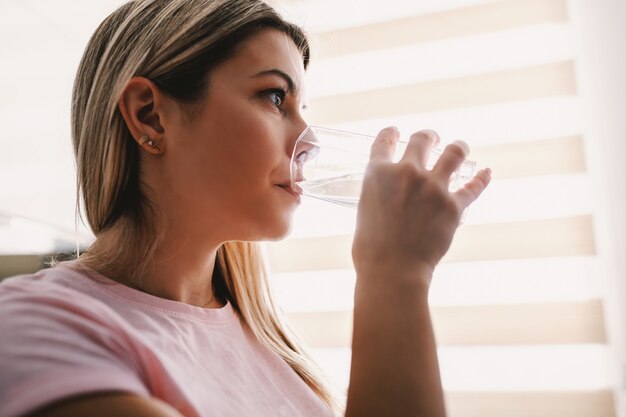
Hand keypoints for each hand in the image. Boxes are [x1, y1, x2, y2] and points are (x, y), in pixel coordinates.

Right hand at [352, 127, 490, 287]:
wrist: (392, 270)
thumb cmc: (371, 249)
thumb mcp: (365, 211)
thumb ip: (380, 195)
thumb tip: (393, 197)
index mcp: (379, 173)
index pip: (385, 140)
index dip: (391, 133)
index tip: (395, 132)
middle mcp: (407, 172)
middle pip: (422, 139)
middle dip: (428, 136)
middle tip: (431, 138)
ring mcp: (433, 187)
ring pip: (454, 152)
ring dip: (458, 146)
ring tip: (459, 146)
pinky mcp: (454, 206)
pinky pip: (473, 187)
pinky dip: (481, 179)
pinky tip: (486, 173)